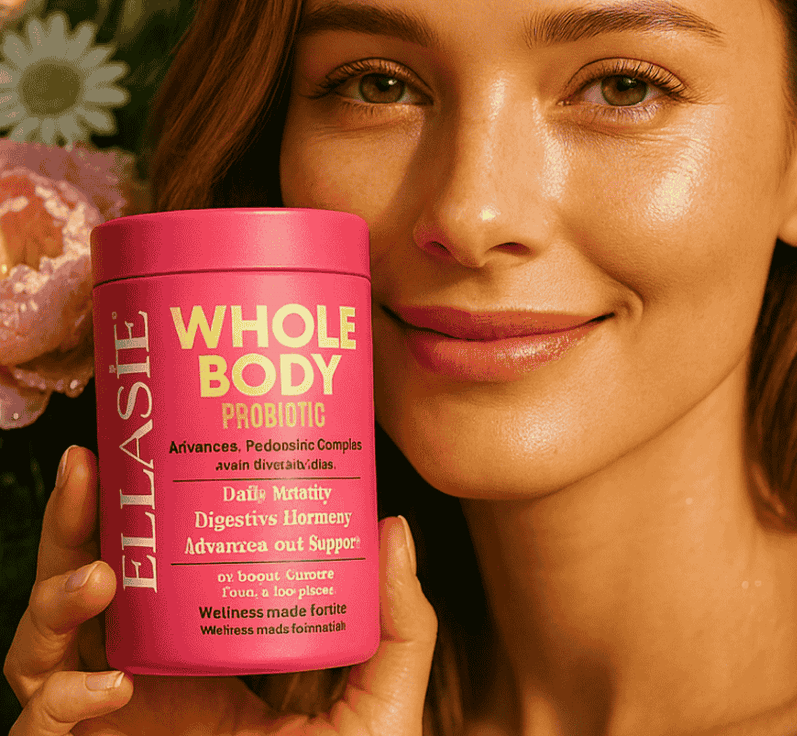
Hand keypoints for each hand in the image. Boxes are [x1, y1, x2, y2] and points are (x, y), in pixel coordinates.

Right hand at [4, 445, 437, 734]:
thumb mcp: (381, 702)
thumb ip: (400, 625)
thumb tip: (394, 526)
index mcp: (206, 650)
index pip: (156, 568)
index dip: (140, 511)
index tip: (151, 448)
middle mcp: (152, 678)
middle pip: (88, 590)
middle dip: (75, 526)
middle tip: (90, 466)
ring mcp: (114, 723)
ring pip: (42, 649)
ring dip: (53, 599)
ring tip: (100, 574)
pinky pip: (36, 729)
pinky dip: (59, 702)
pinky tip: (110, 685)